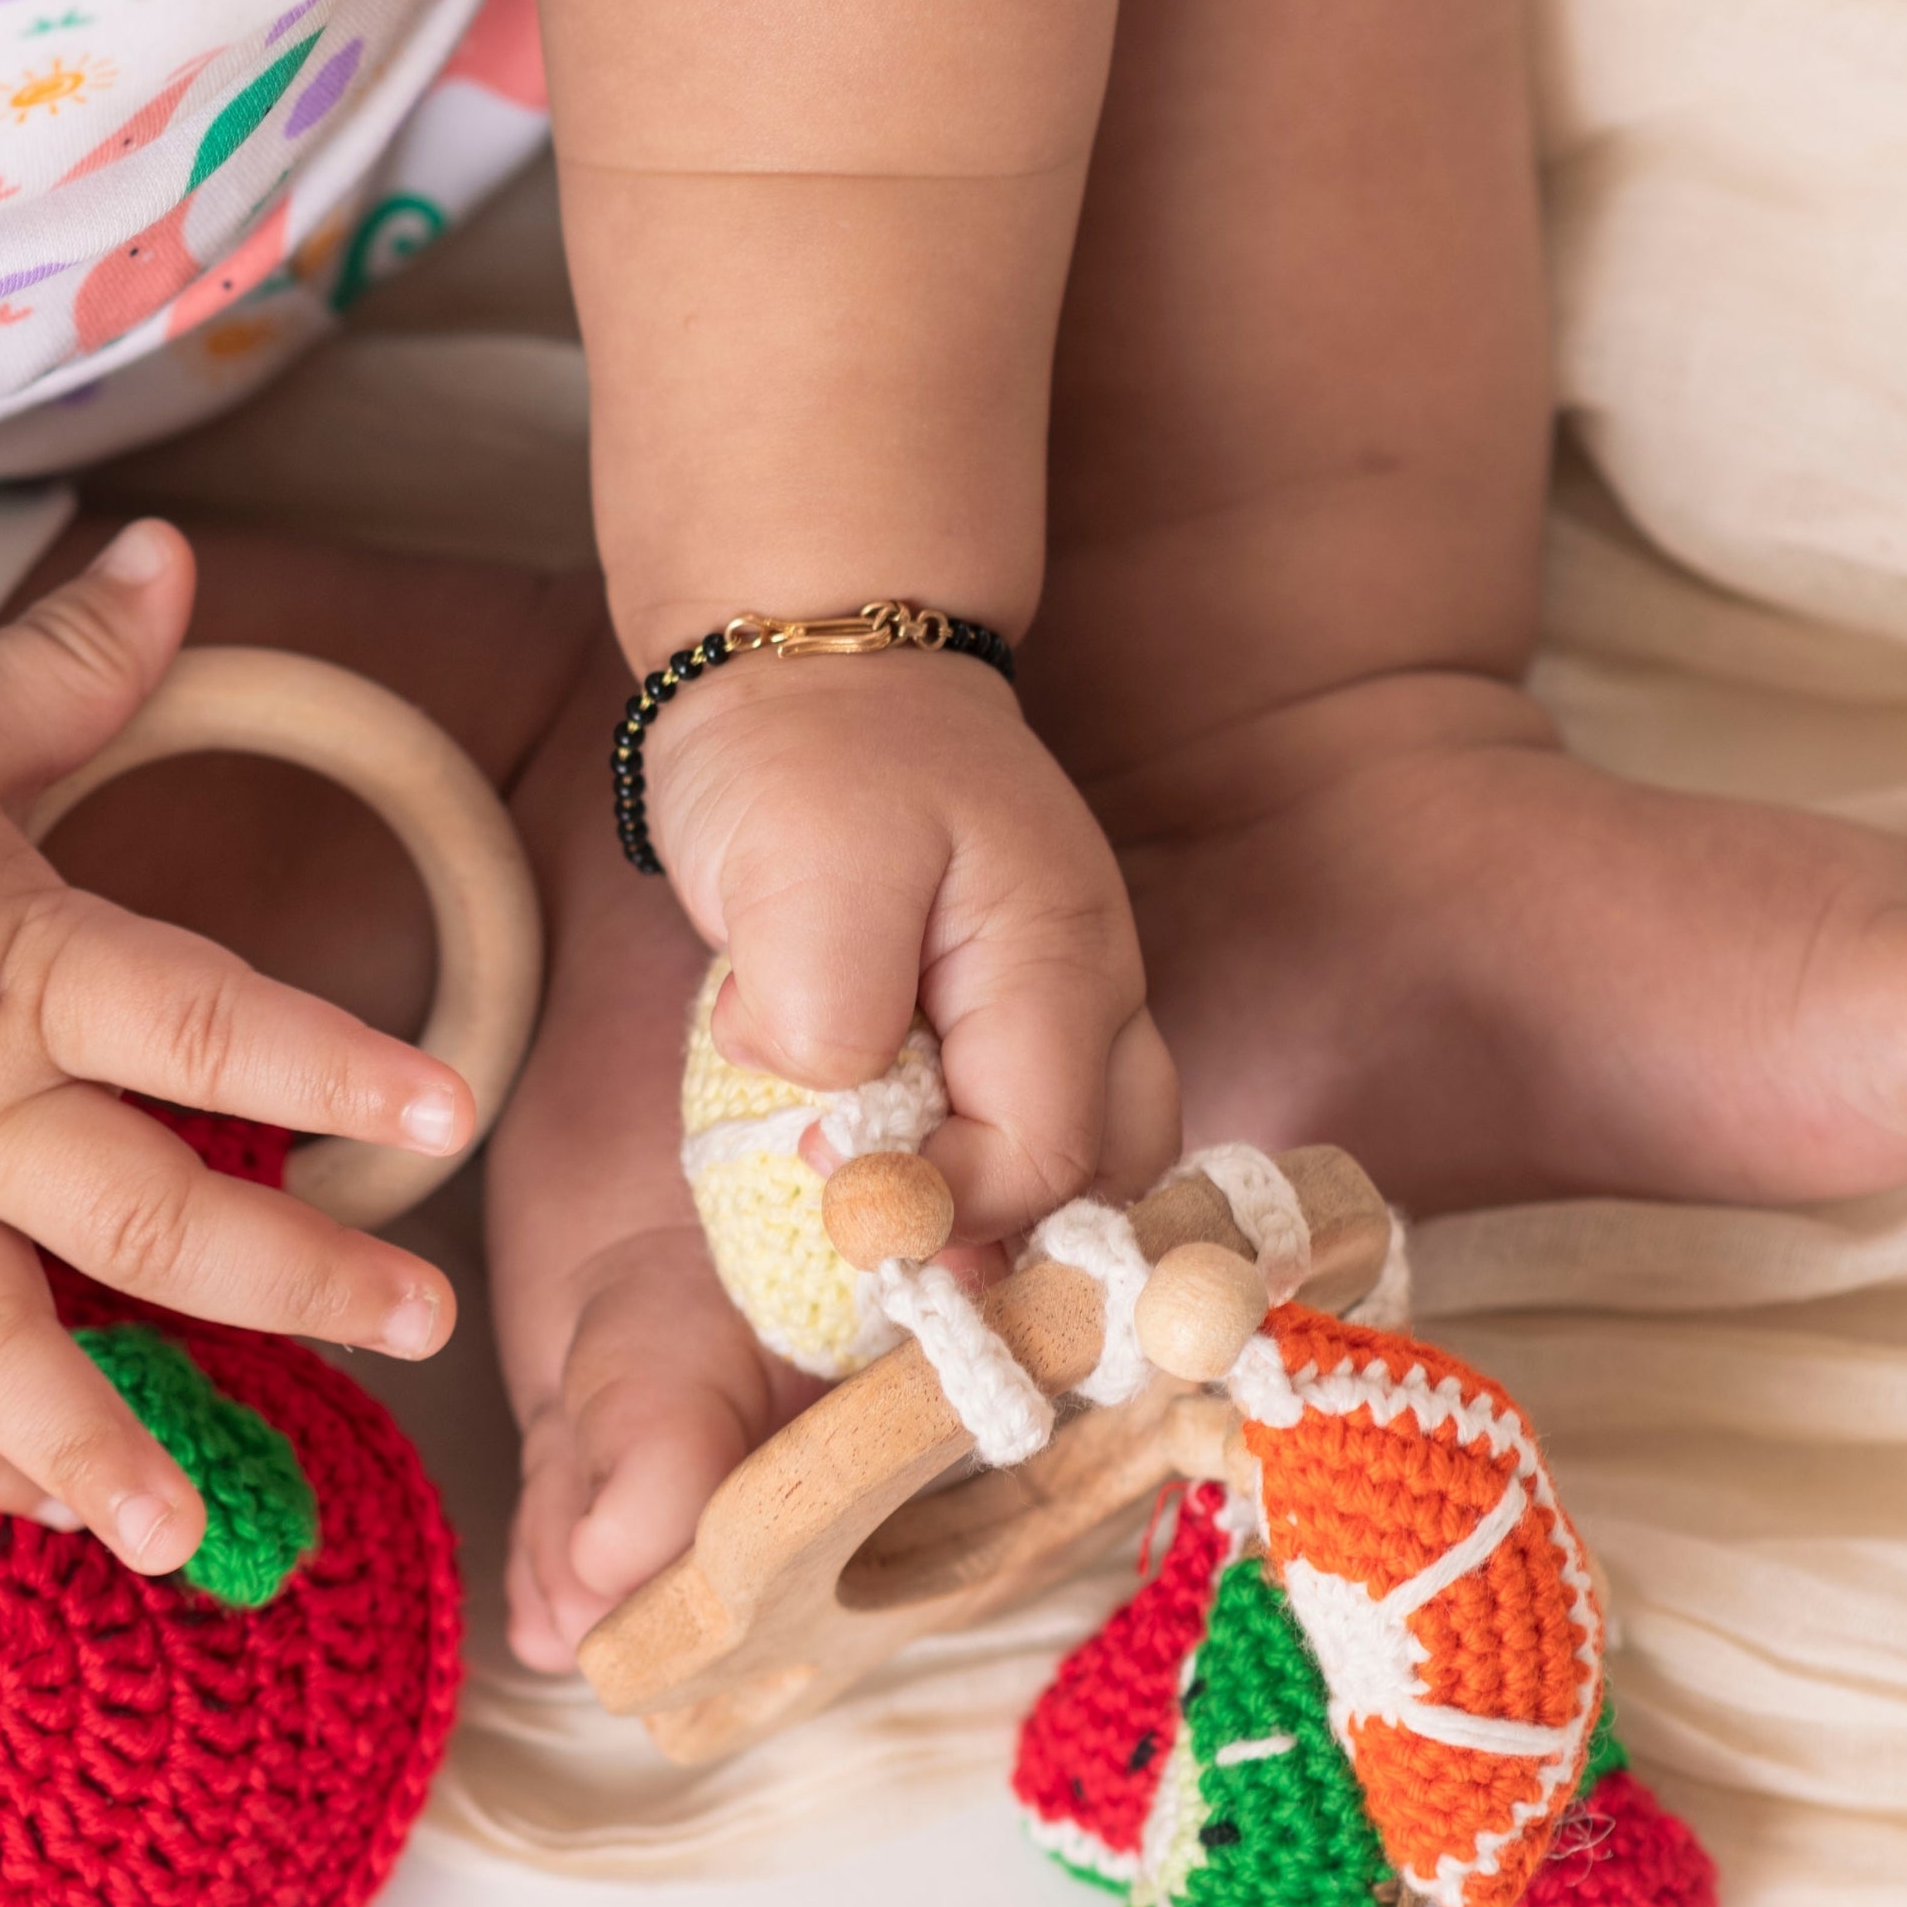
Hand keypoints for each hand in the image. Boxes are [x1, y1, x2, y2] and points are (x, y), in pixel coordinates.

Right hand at [0, 522, 470, 1577]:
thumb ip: (75, 664)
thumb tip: (179, 548)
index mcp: (16, 967)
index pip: (197, 1016)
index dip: (328, 1062)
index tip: (452, 1109)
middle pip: (143, 1211)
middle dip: (292, 1277)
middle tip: (421, 1322)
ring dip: (99, 1445)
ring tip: (192, 1543)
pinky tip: (58, 1517)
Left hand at [642, 642, 1178, 1240]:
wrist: (811, 660)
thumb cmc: (806, 760)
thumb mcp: (800, 874)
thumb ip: (829, 1015)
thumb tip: (842, 1128)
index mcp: (1059, 963)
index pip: (1046, 1156)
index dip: (944, 1204)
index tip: (834, 1184)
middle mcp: (1093, 995)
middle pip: (1106, 1176)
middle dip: (1006, 1237)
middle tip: (889, 1246)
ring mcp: (1061, 1005)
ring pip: (1080, 1159)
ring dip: (991, 1207)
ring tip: (886, 1205)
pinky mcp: (1009, 1015)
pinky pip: (1022, 1123)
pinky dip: (960, 1158)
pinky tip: (879, 1135)